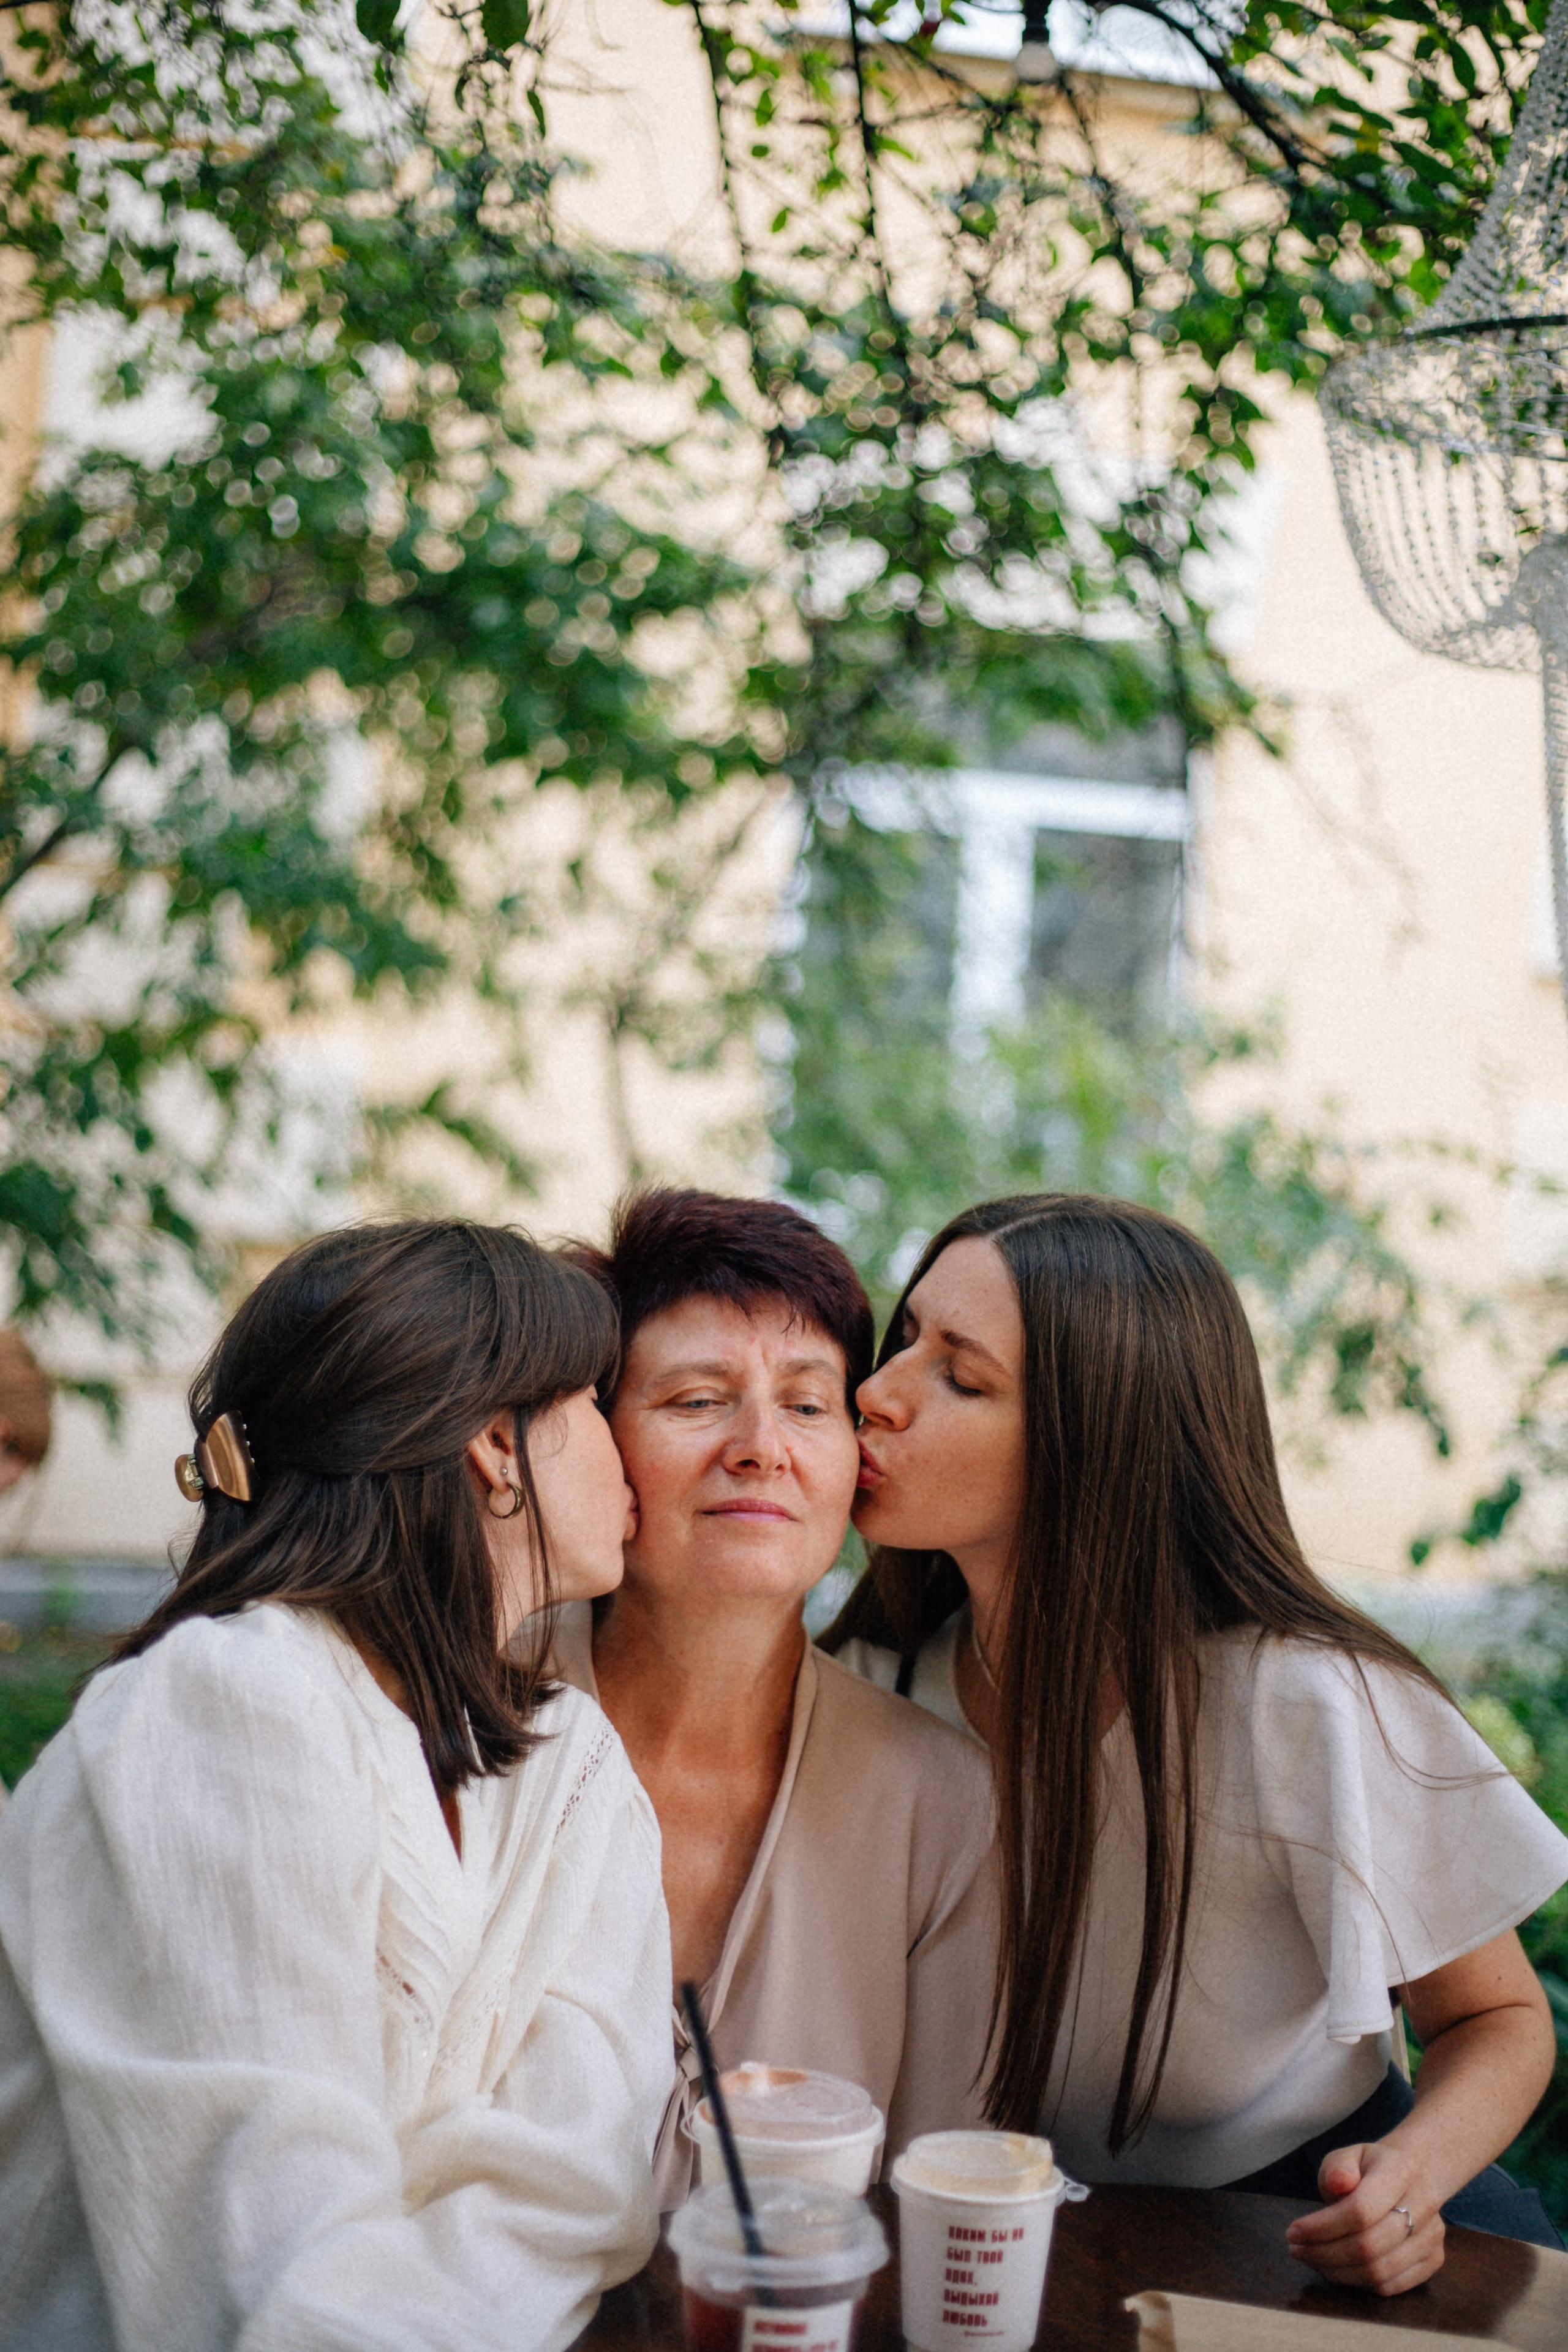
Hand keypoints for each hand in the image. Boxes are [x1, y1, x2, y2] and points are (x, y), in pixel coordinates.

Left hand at [1284, 2137, 1445, 2294]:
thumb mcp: (1349, 2155)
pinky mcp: (1434, 2260)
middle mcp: (1424, 2204)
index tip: (1293, 2231)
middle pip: (1369, 2246)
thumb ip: (1337, 2167)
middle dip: (1324, 2254)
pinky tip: (1337, 2269)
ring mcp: (1433, 2236)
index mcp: (1400, 2170)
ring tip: (1312, 2259)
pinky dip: (1358, 2283)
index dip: (1323, 2227)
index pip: (1361, 2210)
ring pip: (1379, 2272)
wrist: (1414, 2176)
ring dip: (1337, 2273)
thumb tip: (1338, 2185)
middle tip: (1296, 2250)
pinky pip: (1391, 2286)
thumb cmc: (1371, 2168)